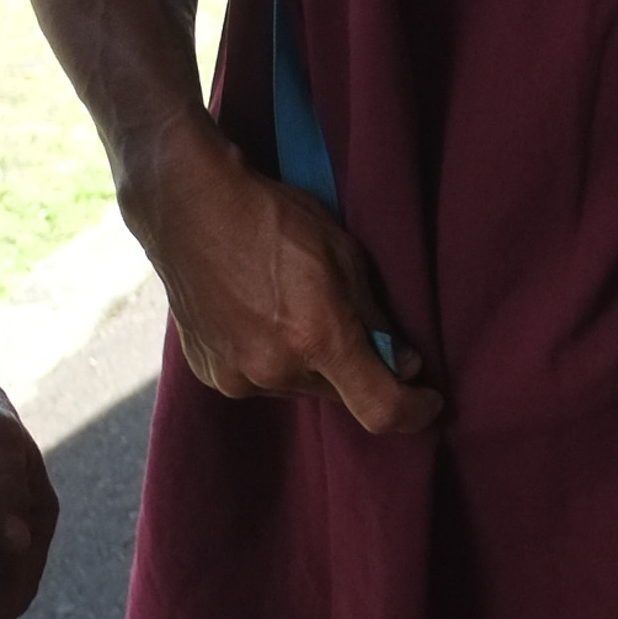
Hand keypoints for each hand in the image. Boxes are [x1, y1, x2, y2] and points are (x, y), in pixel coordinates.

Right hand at [133, 139, 440, 431]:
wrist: (189, 207)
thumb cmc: (273, 218)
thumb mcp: (345, 255)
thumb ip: (375, 316)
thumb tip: (402, 362)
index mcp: (318, 337)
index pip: (381, 407)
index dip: (414, 411)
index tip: (428, 400)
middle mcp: (276, 369)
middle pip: (338, 392)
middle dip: (353, 368)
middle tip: (348, 325)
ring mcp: (237, 376)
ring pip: (297, 386)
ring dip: (308, 363)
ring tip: (292, 309)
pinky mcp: (209, 374)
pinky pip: (259, 380)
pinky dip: (271, 358)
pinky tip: (260, 316)